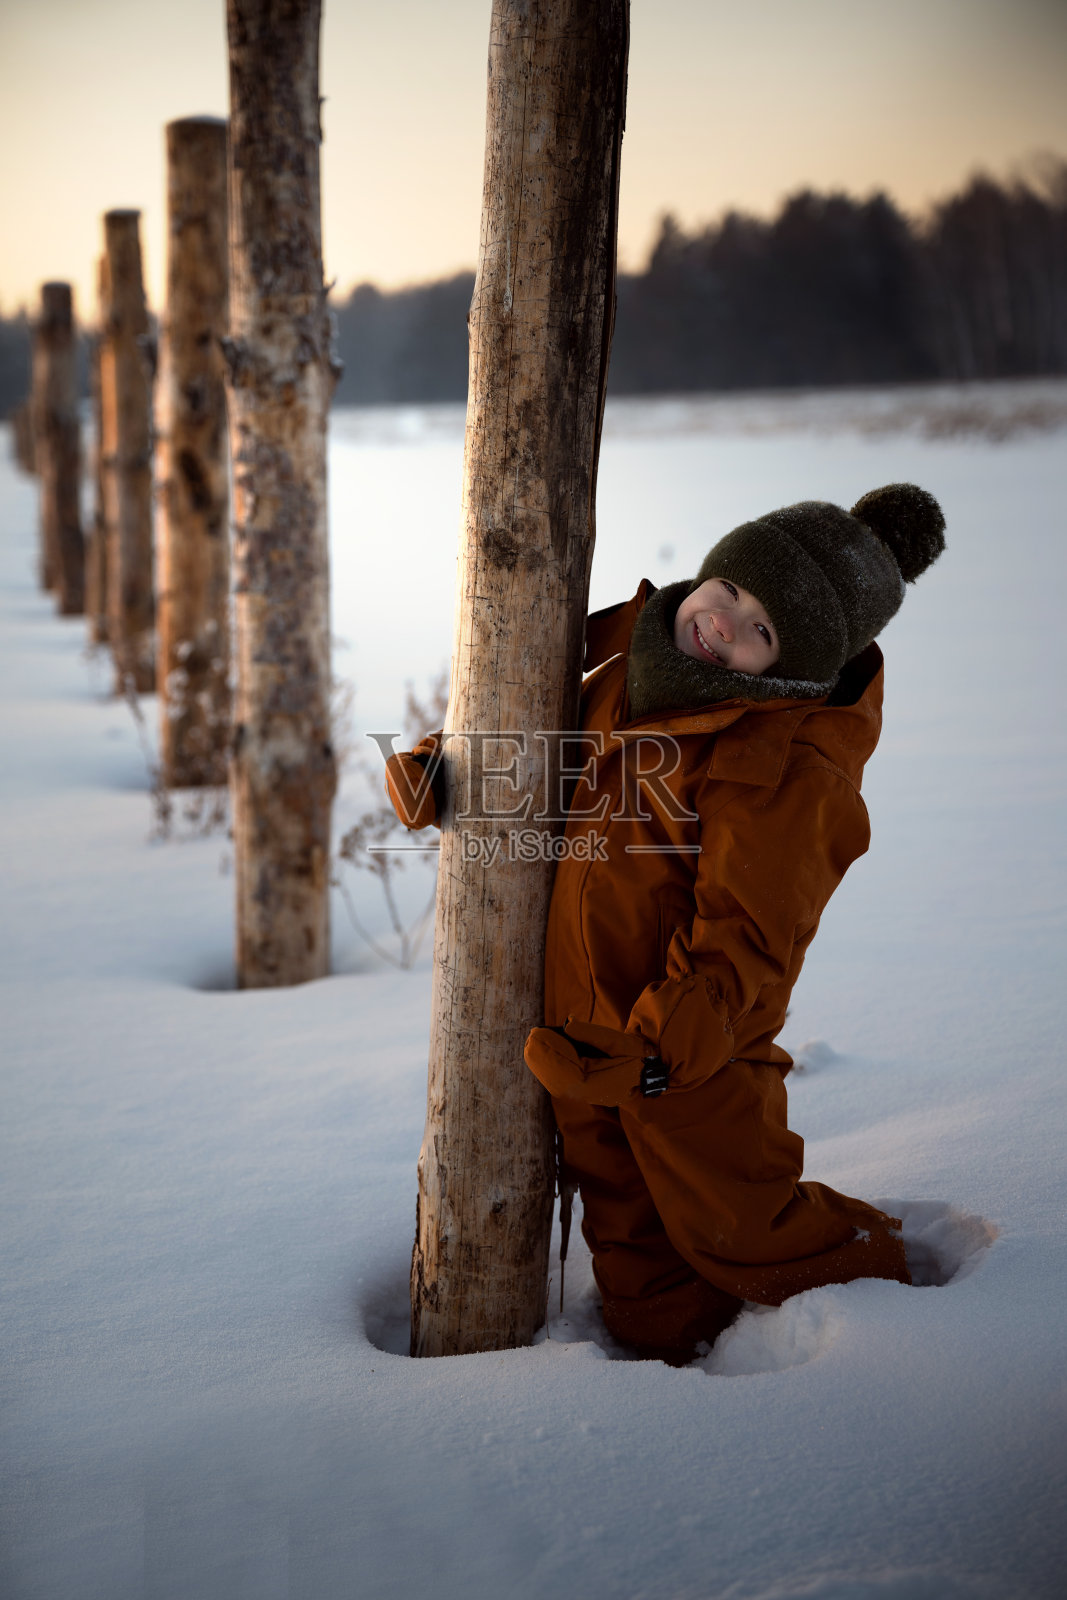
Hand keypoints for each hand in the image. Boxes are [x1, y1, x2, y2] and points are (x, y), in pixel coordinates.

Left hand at [524, 1018, 666, 1104]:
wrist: (647, 1074)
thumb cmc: (636, 1056)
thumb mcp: (620, 1041)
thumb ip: (593, 1034)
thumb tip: (567, 1026)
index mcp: (598, 1083)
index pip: (566, 1069)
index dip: (550, 1051)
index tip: (538, 1033)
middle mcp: (588, 1094)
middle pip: (556, 1079)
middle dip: (541, 1056)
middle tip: (532, 1035)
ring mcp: (583, 1095)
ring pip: (555, 1082)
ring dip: (542, 1062)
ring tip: (534, 1041)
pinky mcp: (581, 1091)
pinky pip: (560, 1082)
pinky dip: (549, 1068)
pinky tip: (543, 1053)